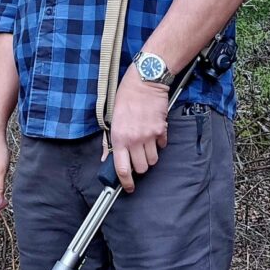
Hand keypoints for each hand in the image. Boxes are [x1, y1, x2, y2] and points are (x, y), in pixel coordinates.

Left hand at [106, 67, 169, 192]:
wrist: (144, 82)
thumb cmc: (125, 97)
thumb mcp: (111, 118)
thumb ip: (108, 141)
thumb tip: (106, 158)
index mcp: (119, 138)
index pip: (122, 169)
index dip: (126, 182)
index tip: (128, 187)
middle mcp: (135, 139)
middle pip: (141, 168)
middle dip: (139, 167)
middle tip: (136, 159)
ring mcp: (149, 135)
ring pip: (153, 160)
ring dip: (149, 156)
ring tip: (145, 145)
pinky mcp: (161, 130)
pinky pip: (162, 146)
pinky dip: (159, 144)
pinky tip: (153, 134)